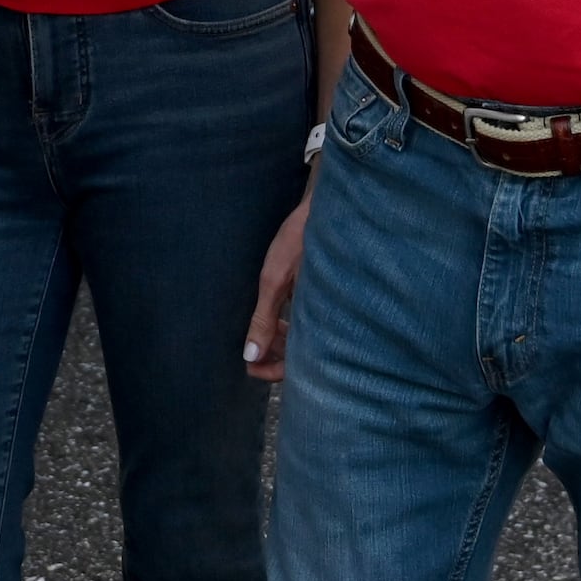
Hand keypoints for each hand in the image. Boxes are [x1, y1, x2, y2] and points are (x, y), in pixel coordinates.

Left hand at [242, 191, 309, 379]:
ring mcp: (326, 307)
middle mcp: (327, 319)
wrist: (329, 209)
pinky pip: (309, 321)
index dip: (273, 371)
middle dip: (275, 354)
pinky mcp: (325, 297)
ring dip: (283, 337)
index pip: (297, 365)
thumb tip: (250, 356)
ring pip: (305, 336)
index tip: (251, 367)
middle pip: (302, 353)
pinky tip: (279, 315)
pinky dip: (293, 323)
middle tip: (252, 349)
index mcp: (318, 320)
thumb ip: (265, 319)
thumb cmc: (302, 239)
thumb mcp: (276, 279)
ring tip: (264, 330)